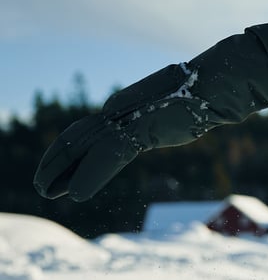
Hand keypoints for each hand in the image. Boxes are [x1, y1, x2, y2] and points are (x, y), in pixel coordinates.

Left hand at [33, 63, 211, 200]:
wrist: (214, 85)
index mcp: (123, 107)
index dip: (69, 153)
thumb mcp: (174, 113)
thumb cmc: (204, 97)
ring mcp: (125, 116)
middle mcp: (117, 109)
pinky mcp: (138, 127)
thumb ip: (160, 120)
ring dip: (61, 172)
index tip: (59, 172)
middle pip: (77, 138)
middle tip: (41, 186)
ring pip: (83, 147)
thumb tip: (174, 124)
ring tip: (46, 192)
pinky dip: (91, 176)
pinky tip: (77, 194)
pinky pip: (107, 155)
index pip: (88, 133)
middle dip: (56, 163)